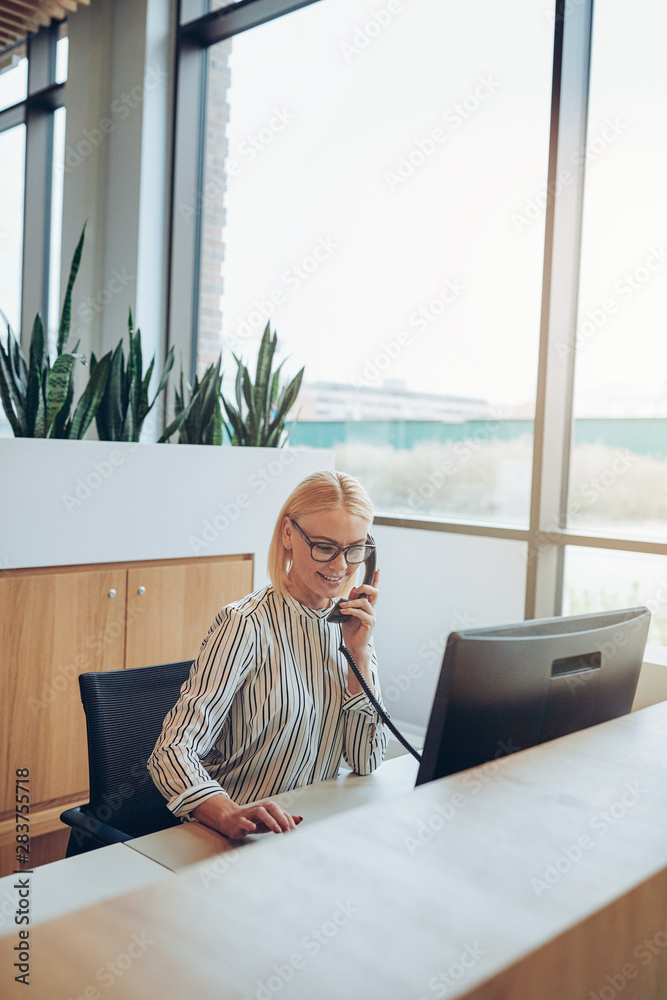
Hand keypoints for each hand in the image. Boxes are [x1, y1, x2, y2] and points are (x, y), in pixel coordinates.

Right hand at [191, 793, 302, 839]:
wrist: (231, 821)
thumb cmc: (254, 821)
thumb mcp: (271, 821)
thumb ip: (284, 819)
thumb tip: (300, 819)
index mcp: (268, 808)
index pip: (281, 811)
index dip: (289, 821)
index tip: (295, 832)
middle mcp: (260, 808)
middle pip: (272, 807)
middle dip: (281, 818)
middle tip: (288, 831)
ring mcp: (249, 814)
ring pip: (260, 812)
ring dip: (270, 820)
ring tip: (277, 830)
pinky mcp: (239, 821)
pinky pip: (244, 820)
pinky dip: (248, 823)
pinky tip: (253, 827)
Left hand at [338, 570, 378, 687]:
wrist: (353, 646)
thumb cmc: (351, 631)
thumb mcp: (347, 614)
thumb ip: (349, 603)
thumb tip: (350, 591)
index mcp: (367, 607)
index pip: (374, 591)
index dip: (376, 580)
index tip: (378, 571)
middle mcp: (372, 610)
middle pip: (374, 592)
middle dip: (364, 587)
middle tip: (354, 591)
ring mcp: (372, 616)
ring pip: (365, 602)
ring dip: (352, 602)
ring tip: (342, 606)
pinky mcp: (369, 623)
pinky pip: (361, 613)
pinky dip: (351, 611)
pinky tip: (344, 612)